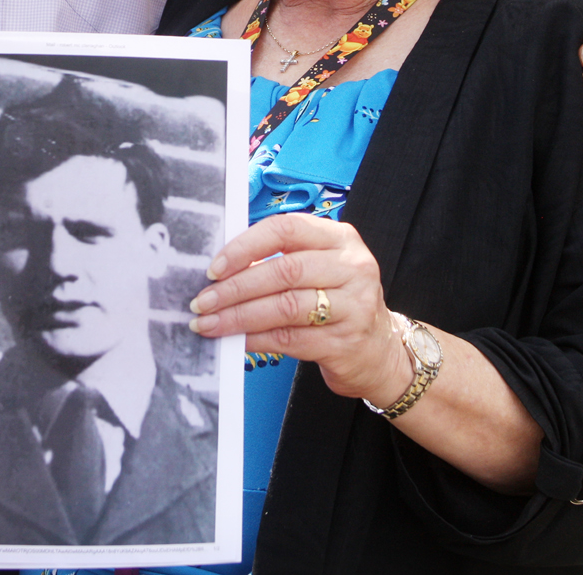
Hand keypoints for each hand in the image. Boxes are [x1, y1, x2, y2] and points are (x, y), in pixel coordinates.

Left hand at [187, 214, 411, 405]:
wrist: (380, 352)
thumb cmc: (339, 302)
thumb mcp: (321, 269)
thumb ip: (282, 260)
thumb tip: (221, 270)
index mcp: (341, 238)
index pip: (286, 229)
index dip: (245, 246)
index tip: (214, 267)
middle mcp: (352, 267)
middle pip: (284, 271)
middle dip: (235, 287)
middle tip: (203, 301)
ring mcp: (354, 306)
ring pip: (285, 307)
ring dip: (239, 316)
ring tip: (210, 323)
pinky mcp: (345, 343)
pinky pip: (290, 339)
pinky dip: (256, 339)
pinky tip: (236, 340)